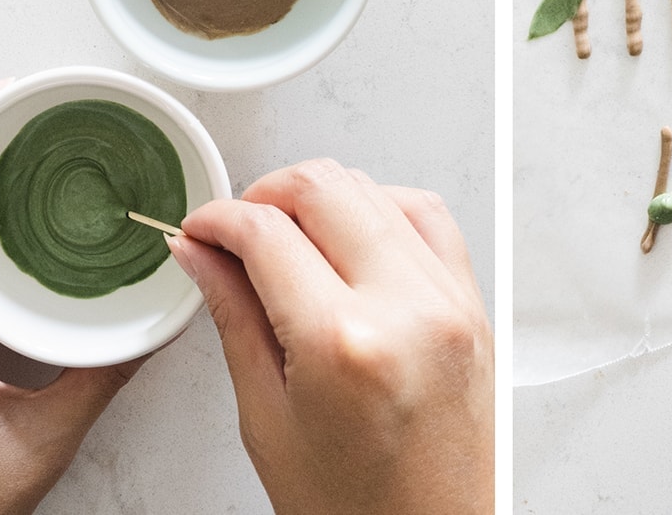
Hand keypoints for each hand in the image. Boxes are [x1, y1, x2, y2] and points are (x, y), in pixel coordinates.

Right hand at [172, 158, 491, 514]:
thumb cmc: (354, 505)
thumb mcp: (267, 418)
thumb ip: (234, 318)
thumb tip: (200, 252)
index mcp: (343, 342)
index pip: (266, 233)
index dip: (217, 220)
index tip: (197, 231)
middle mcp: (407, 308)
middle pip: (325, 188)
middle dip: (266, 194)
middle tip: (235, 231)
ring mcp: (450, 301)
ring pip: (378, 190)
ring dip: (323, 199)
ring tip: (287, 239)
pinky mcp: (474, 305)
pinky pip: (429, 219)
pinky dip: (383, 210)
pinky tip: (349, 240)